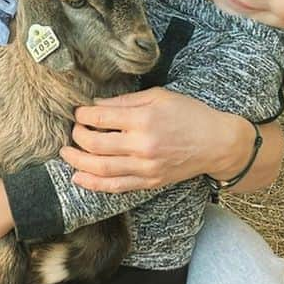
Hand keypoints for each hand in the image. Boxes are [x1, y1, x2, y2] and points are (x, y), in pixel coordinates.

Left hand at [59, 88, 259, 192]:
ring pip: (101, 169)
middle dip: (77, 137)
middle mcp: (142, 145)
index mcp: (144, 119)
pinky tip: (79, 178)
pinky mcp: (149, 182)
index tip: (78, 113)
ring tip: (66, 154)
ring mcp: (146, 167)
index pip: (100, 118)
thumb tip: (96, 106)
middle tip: (73, 131)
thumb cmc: (190, 115)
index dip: (83, 115)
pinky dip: (94, 184)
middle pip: (95, 144)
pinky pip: (116, 186)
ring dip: (77, 162)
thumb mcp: (160, 97)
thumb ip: (126, 101)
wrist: (217, 143)